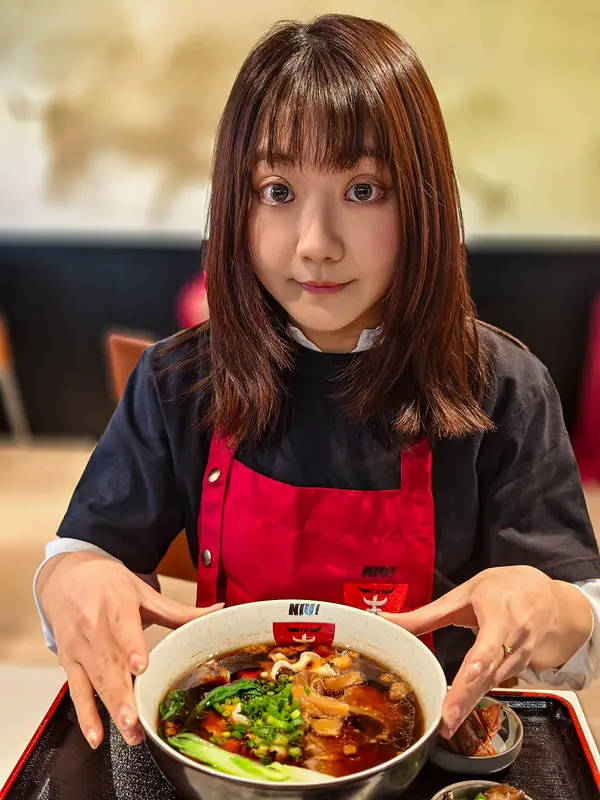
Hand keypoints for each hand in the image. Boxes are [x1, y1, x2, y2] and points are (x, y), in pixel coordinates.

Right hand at [38, 552, 222, 748]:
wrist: (67, 578)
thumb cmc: (109, 585)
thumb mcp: (143, 592)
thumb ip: (179, 610)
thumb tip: (219, 611)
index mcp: (117, 603)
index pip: (123, 626)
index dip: (131, 646)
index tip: (141, 666)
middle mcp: (94, 626)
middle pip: (109, 662)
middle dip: (122, 693)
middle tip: (134, 719)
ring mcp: (80, 646)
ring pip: (95, 680)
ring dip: (111, 709)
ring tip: (129, 732)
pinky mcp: (69, 661)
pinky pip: (76, 691)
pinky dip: (85, 715)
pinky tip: (97, 736)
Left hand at [381, 566, 591, 737]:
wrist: (546, 597)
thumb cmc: (500, 589)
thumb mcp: (463, 594)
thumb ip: (426, 614)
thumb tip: (385, 620)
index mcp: (501, 613)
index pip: (491, 640)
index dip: (481, 659)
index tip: (468, 676)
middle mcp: (516, 638)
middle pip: (490, 670)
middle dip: (467, 695)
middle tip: (447, 719)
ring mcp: (521, 656)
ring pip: (492, 682)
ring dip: (470, 703)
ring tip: (447, 724)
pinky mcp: (519, 669)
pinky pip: (494, 685)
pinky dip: (476, 699)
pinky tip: (459, 714)